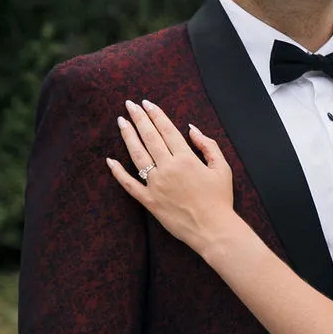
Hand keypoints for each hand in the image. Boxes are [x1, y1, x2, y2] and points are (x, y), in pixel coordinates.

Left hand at [107, 99, 236, 254]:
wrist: (213, 230)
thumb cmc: (220, 200)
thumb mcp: (222, 168)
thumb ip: (208, 145)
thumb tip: (191, 129)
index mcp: (186, 158)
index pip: (166, 130)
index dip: (155, 114)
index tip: (146, 103)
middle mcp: (168, 168)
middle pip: (149, 137)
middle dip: (138, 118)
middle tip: (129, 104)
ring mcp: (156, 185)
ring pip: (137, 155)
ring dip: (128, 136)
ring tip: (121, 122)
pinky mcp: (150, 201)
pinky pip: (129, 185)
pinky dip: (118, 173)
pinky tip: (110, 160)